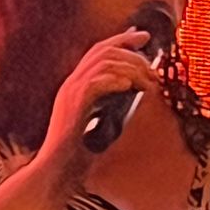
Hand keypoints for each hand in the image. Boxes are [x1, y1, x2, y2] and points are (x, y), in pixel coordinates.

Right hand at [36, 28, 159, 185]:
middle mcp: (71, 84)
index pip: (99, 51)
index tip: (144, 36)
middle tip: (153, 65)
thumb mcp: (100, 123)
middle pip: (102, 50)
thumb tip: (134, 91)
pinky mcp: (73, 106)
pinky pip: (94, 82)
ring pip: (102, 63)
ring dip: (130, 68)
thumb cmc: (78, 155)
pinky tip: (128, 86)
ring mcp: (70, 93)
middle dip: (131, 50)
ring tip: (146, 82)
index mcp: (76, 86)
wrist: (56, 173)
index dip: (122, 39)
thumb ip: (113, 105)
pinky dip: (114, 79)